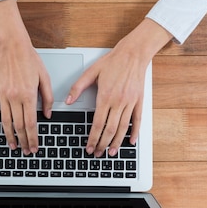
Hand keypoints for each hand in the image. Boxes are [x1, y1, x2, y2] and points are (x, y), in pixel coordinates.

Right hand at [0, 0, 53, 154]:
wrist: (12, 45)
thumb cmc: (29, 58)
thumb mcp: (45, 77)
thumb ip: (47, 98)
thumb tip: (48, 114)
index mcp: (28, 95)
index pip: (31, 123)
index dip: (33, 138)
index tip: (34, 146)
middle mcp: (14, 97)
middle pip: (19, 125)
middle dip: (23, 141)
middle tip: (26, 151)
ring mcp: (2, 95)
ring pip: (5, 121)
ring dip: (9, 135)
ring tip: (12, 145)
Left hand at [66, 18, 172, 156]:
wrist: (133, 53)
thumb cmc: (112, 62)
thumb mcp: (91, 72)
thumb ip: (78, 88)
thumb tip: (67, 101)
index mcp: (105, 97)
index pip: (98, 124)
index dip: (92, 138)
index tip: (88, 146)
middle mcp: (118, 102)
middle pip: (110, 130)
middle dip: (102, 144)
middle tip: (97, 153)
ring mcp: (130, 102)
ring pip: (123, 128)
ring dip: (116, 142)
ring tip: (111, 152)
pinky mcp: (139, 101)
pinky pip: (137, 120)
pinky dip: (134, 132)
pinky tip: (130, 141)